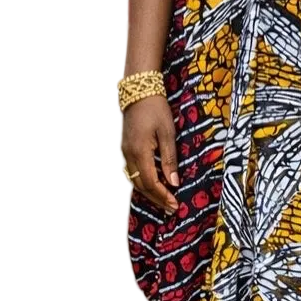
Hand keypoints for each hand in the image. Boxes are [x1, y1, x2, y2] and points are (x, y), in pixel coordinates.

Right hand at [121, 95, 179, 214]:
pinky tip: (155, 184)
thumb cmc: (156, 109)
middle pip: (141, 185)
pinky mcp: (127, 148)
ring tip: (164, 200)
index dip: (162, 196)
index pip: (150, 182)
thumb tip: (173, 183)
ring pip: (136, 179)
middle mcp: (129, 154)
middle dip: (156, 198)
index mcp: (140, 152)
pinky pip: (134, 171)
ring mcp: (126, 151)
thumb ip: (169, 159)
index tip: (174, 204)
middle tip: (171, 208)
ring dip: (150, 192)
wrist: (139, 91)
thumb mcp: (168, 133)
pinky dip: (144, 181)